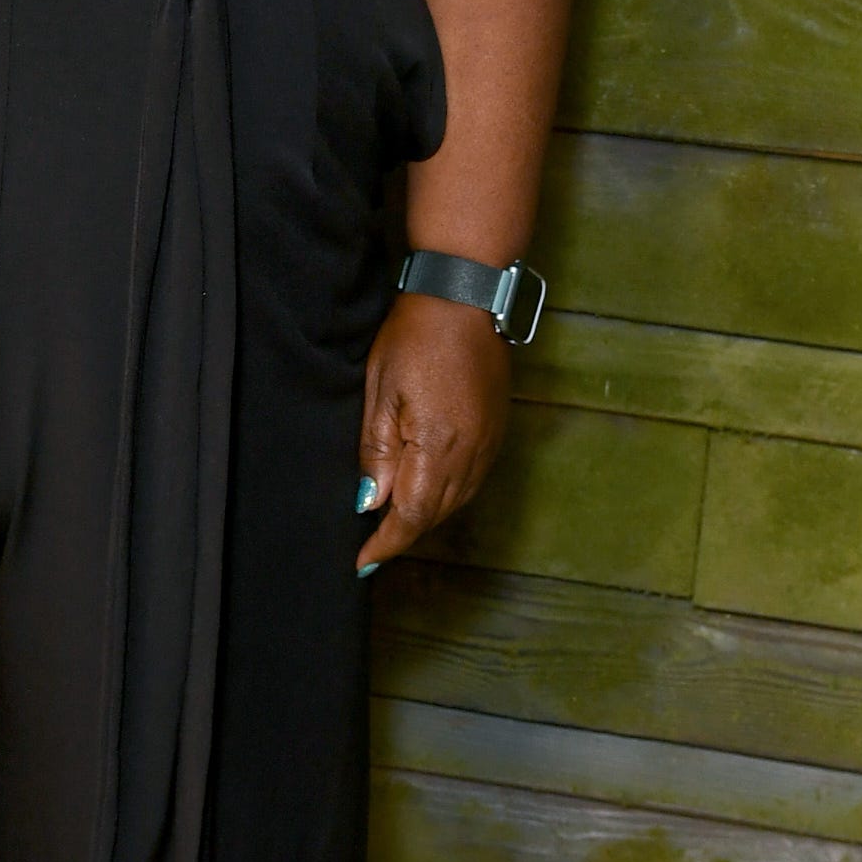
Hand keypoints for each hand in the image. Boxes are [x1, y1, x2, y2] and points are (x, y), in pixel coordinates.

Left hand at [354, 290, 510, 573]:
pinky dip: (448, 494)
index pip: (411, 515)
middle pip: (435, 513)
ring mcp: (489, 443)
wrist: (463, 299)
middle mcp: (471, 454)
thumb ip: (377, 452)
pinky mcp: (498, 430)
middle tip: (372, 544)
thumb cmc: (414, 336)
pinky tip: (429, 489)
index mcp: (437, 446)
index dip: (386, 543)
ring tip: (396, 523)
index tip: (363, 562)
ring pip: (457, 500)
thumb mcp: (380, 390)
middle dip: (403, 532)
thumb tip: (371, 502)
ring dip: (426, 516)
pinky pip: (472, 479)